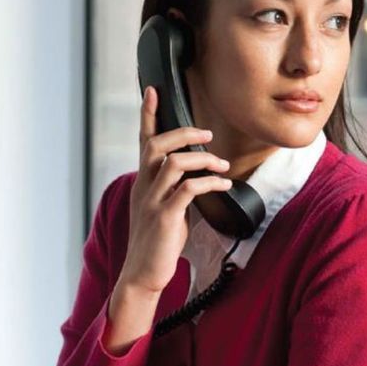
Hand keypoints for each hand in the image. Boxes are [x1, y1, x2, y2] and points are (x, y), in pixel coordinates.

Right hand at [114, 84, 234, 309]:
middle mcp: (144, 187)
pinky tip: (224, 187)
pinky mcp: (165, 218)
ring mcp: (153, 202)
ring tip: (222, 165)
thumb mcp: (163, 209)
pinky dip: (209, 183)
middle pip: (157, 145)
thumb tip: (196, 176)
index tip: (153, 90)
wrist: (142, 274)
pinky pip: (188, 190)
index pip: (143, 141)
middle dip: (184, 133)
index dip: (147, 115)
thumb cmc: (157, 243)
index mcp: (143, 182)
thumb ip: (174, 188)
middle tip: (208, 133)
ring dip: (202, 159)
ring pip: (173, 163)